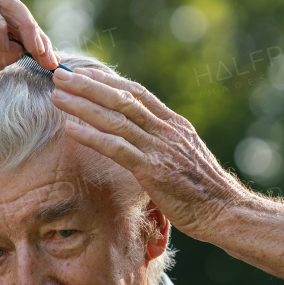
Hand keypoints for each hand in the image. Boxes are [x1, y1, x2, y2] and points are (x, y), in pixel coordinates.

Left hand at [48, 67, 255, 240]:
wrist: (225, 211)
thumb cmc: (203, 190)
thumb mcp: (184, 156)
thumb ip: (163, 142)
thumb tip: (140, 137)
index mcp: (174, 124)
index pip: (136, 93)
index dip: (107, 81)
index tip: (81, 73)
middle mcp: (166, 130)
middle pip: (121, 99)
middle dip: (88, 86)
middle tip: (60, 76)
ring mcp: (160, 148)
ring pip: (115, 119)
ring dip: (83, 106)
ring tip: (58, 97)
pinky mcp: (153, 170)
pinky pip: (117, 148)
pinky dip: (92, 136)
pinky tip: (71, 129)